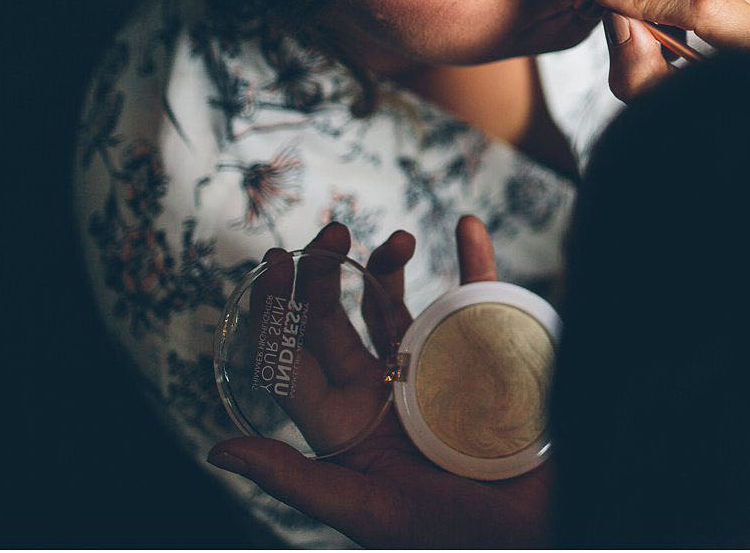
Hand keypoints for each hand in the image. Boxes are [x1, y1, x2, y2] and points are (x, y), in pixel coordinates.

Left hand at [207, 218, 551, 548]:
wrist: (533, 530)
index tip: (273, 262)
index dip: (275, 311)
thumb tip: (216, 450)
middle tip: (332, 233)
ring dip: (388, 264)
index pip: (292, 359)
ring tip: (397, 238)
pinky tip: (467, 227)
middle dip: (326, 274)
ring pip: (393, 304)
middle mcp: (377, 391)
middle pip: (335, 320)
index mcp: (343, 424)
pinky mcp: (482, 356)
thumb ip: (294, 479)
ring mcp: (429, 369)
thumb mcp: (366, 509)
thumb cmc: (450, 534)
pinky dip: (474, 260)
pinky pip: (474, 299)